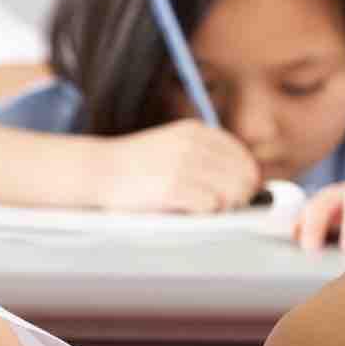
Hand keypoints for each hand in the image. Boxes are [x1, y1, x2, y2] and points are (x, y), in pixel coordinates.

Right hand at [97, 121, 260, 213]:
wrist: (97, 170)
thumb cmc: (136, 166)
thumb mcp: (173, 145)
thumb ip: (204, 156)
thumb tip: (244, 180)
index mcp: (196, 131)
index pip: (242, 156)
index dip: (246, 179)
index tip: (239, 193)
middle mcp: (193, 144)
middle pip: (243, 175)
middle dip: (240, 195)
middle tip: (224, 207)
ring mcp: (182, 165)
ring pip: (231, 191)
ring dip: (224, 206)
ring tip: (206, 210)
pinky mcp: (171, 188)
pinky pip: (210, 205)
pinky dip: (205, 214)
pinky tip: (189, 211)